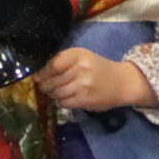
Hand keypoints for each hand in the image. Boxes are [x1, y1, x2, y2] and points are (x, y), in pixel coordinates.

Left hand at [36, 46, 152, 112]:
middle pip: (51, 80)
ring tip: (60, 91)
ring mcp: (83, 85)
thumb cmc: (98, 68)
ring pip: (56, 93)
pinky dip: (63, 101)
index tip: (38, 76)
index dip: (42, 72)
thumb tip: (37, 74)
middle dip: (45, 85)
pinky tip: (70, 97)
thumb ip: (62, 62)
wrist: (121, 83)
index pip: (52, 64)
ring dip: (54, 94)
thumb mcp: (82, 58)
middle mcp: (81, 69)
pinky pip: (63, 103)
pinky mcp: (85, 100)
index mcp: (78, 55)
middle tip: (47, 86)